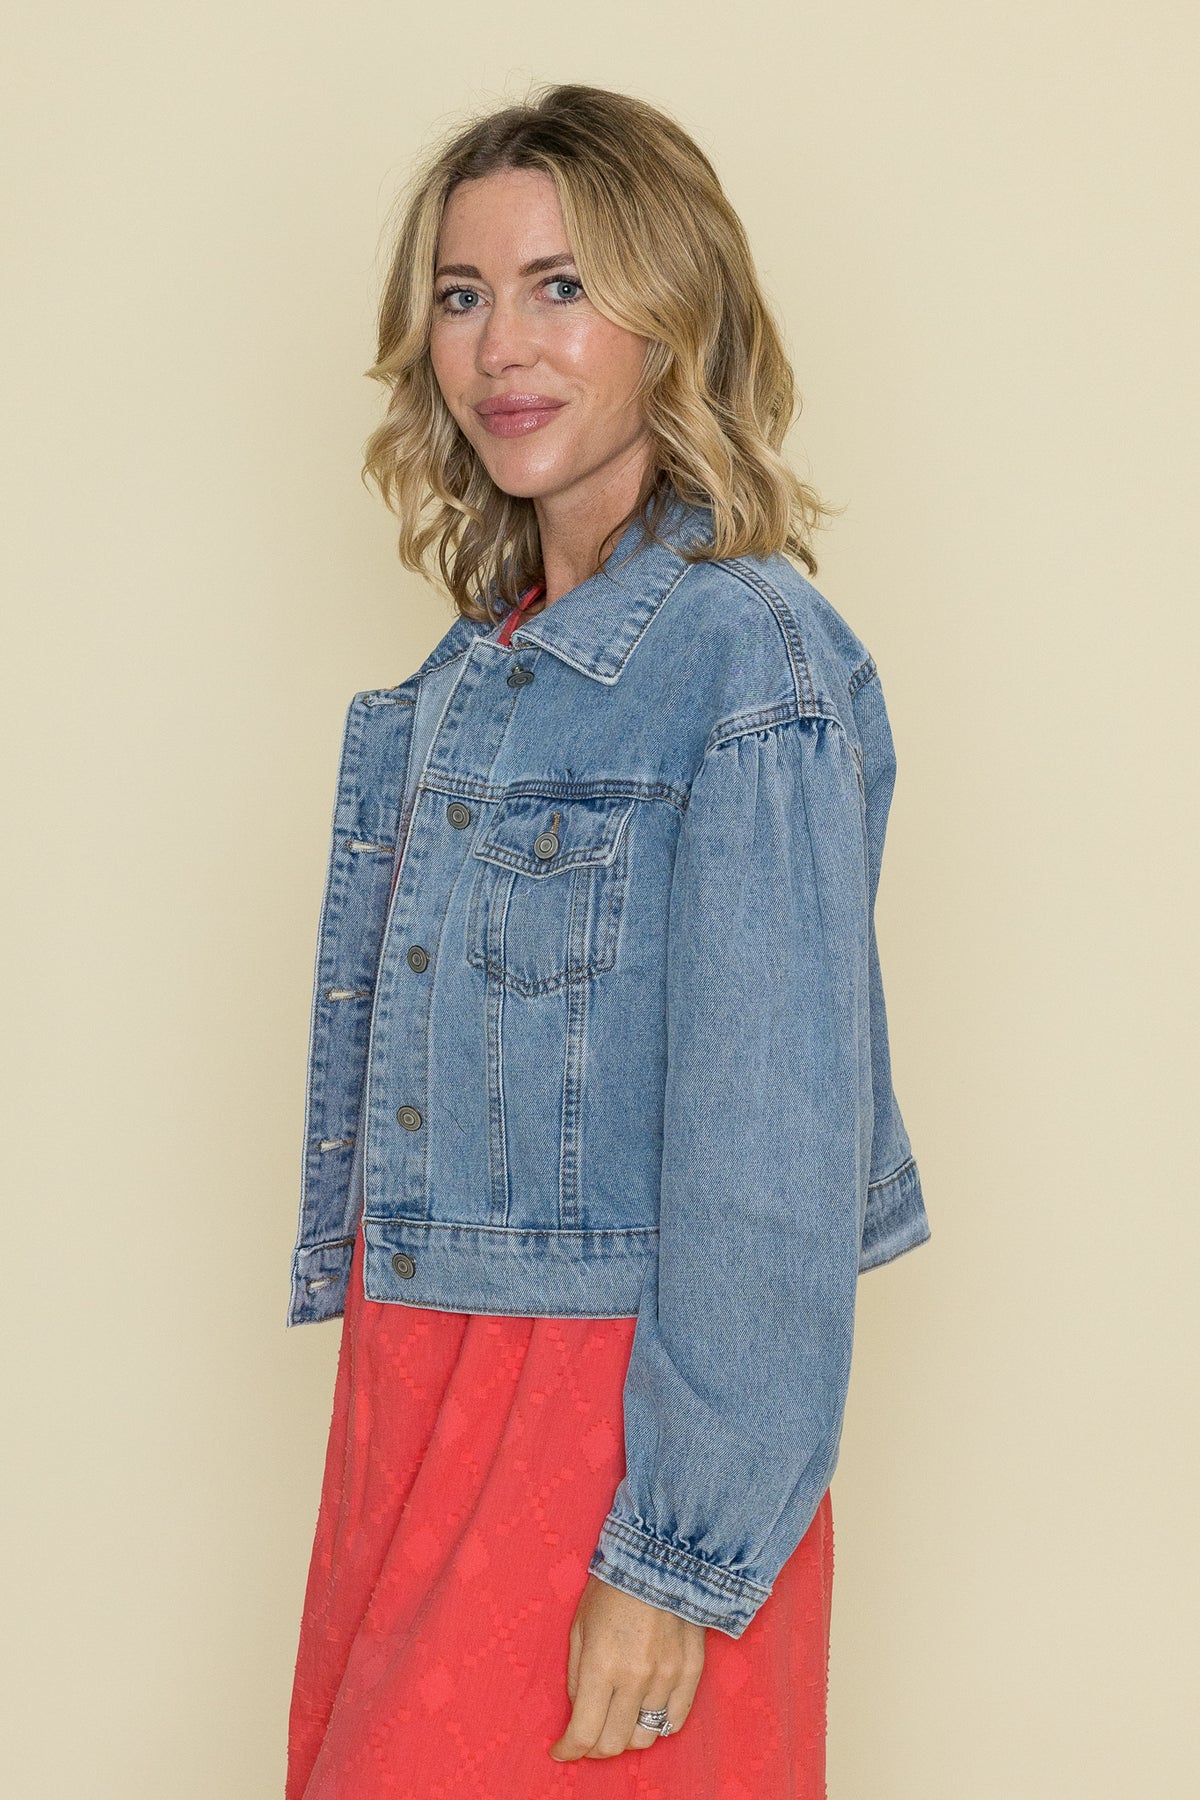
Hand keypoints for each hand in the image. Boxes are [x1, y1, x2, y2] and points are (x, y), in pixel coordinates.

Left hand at [547, 1573, 705, 1761]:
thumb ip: (577, 1676)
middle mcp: (636, 1678)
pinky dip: (657, 1725)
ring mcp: (667, 1677)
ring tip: (617, 1723)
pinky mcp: (691, 1672)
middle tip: (587, 1739)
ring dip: (626, 1737)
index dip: (569, 1750)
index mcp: (602, 1665)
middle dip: (594, 1748)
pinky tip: (644, 1713)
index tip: (561, 1751)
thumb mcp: (579, 1627)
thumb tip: (579, 1713)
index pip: (584, 1732)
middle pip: (614, 1743)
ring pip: (645, 1737)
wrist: (661, 1557)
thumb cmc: (612, 1588)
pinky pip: (675, 1720)